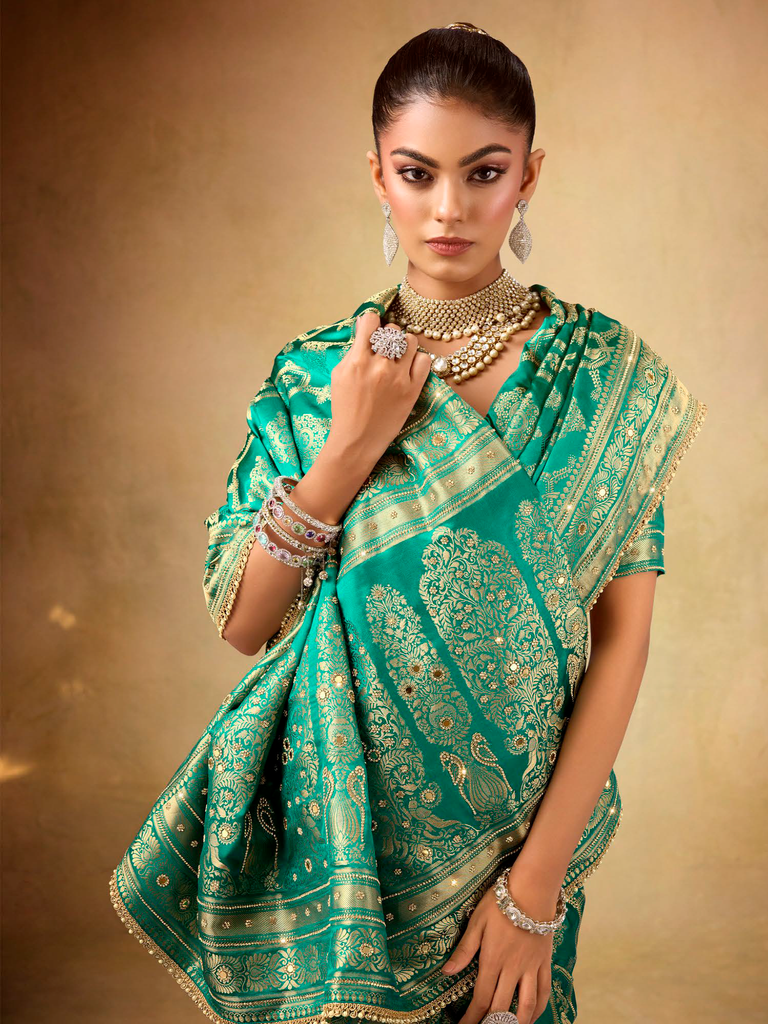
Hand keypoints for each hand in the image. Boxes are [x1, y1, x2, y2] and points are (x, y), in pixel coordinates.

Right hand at [326, 309, 431, 474]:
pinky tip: (409, 369)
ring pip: (410, 341)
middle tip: (384, 350)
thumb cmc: (345, 408)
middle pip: (392, 331)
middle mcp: (379, 366)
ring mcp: (398, 377)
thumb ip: (352, 351)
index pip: (371, 321)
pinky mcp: (412, 389)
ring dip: (404, 346)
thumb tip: (364, 329)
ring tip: (398, 358)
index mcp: (357, 361)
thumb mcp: (339, 376)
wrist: (357, 440)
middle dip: (388, 337)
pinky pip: (424, 360)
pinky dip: (418, 361)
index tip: (371, 330)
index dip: (372, 323)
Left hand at [442, 867, 561, 1023]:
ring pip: (527, 1005)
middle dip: (490, 1023)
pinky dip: (539, 1008)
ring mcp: (531, 967)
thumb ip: (464, 949)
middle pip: (502, 1007)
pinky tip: (532, 1015)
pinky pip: (544, 990)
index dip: (472, 1017)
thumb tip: (447, 971)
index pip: (481, 998)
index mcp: (493, 959)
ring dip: (517, 1022)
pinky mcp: (544, 962)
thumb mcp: (477, 922)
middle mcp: (513, 968)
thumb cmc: (501, 902)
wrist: (532, 889)